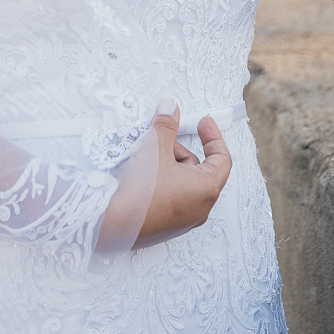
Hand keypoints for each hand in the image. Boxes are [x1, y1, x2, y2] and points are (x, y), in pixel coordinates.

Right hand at [134, 98, 231, 247]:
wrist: (112, 223)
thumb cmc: (140, 191)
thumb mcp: (155, 148)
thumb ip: (166, 125)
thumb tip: (170, 108)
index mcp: (206, 189)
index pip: (221, 158)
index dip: (213, 136)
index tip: (203, 123)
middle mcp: (199, 208)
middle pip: (197, 168)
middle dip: (177, 149)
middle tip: (158, 138)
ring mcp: (182, 220)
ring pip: (181, 181)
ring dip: (165, 163)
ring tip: (142, 154)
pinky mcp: (165, 226)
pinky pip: (169, 195)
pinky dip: (159, 180)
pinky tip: (140, 171)